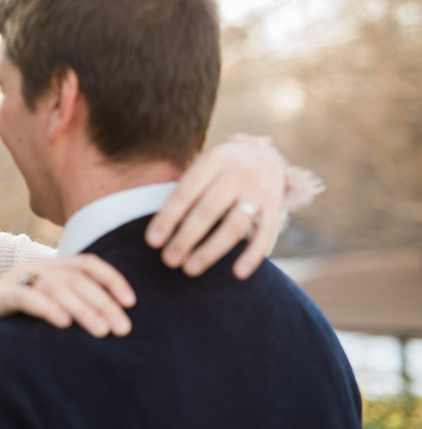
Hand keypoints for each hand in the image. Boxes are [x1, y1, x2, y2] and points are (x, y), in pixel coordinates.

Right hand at [0, 254, 136, 336]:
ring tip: (101, 331)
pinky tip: (63, 323)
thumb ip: (72, 310)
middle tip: (122, 329)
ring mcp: (11, 281)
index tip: (132, 303)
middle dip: (103, 302)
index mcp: (48, 269)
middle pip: (75, 278)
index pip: (87, 264)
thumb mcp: (47, 316)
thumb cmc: (13, 332)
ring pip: (54, 286)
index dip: (112, 280)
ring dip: (82, 308)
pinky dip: (45, 307)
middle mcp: (31, 269)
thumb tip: (115, 322)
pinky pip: (23, 297)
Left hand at [145, 135, 285, 279]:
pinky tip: (237, 274)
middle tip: (168, 260)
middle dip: (186, 238)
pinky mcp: (275, 206)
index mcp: (214, 159)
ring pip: (234, 225)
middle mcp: (238, 172)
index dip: (168, 218)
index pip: (185, 192)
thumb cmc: (219, 169)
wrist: (265, 154)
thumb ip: (185, 192)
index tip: (153, 241)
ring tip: (190, 268)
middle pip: (208, 210)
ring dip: (211, 250)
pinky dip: (252, 256)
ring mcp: (259, 190)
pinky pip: (266, 234)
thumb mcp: (203, 167)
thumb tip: (158, 231)